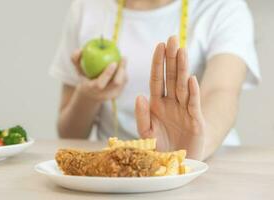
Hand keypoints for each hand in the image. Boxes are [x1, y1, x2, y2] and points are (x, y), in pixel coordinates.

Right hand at [71, 49, 127, 102]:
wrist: (91, 94)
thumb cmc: (85, 77)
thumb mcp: (78, 69)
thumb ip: (76, 59)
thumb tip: (79, 49)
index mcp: (92, 89)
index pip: (100, 84)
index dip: (108, 74)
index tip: (113, 62)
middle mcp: (103, 94)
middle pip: (116, 84)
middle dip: (121, 70)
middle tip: (123, 57)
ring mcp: (112, 95)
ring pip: (122, 82)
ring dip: (123, 70)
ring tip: (123, 59)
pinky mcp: (118, 93)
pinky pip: (124, 82)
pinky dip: (124, 73)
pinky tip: (123, 64)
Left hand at [135, 36, 205, 159]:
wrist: (176, 162)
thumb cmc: (160, 146)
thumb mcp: (146, 133)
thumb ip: (142, 116)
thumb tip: (140, 95)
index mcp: (157, 104)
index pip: (157, 79)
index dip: (157, 63)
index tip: (158, 45)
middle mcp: (171, 103)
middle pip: (171, 77)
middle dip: (171, 58)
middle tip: (172, 38)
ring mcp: (184, 110)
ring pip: (183, 86)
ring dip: (182, 69)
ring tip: (181, 50)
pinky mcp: (196, 121)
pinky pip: (193, 104)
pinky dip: (192, 92)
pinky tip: (191, 78)